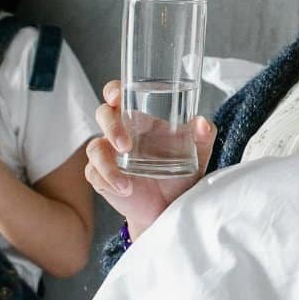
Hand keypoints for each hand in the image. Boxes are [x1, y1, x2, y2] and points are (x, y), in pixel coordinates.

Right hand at [86, 80, 216, 239]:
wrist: (170, 208)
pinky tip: (125, 189)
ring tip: (127, 182)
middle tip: (125, 145)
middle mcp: (121, 133)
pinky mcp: (102, 177)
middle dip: (111, 127)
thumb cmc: (180, 175)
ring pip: (95, 148)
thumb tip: (203, 123)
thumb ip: (203, 137)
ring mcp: (109, 155)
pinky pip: (95, 173)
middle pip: (103, 115)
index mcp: (140, 120)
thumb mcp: (197, 155)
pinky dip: (108, 181)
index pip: (119, 95)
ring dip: (107, 163)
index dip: (114, 91)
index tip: (117, 96)